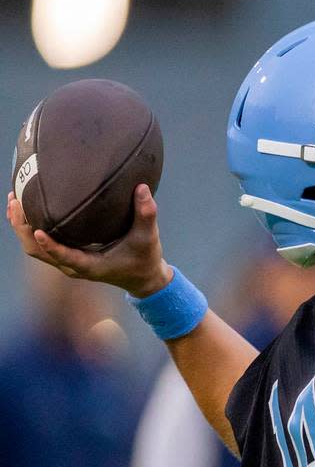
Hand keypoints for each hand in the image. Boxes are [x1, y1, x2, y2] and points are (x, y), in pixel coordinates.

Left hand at [7, 183, 171, 296]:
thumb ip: (146, 214)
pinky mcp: (66, 256)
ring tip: (14, 199)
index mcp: (91, 266)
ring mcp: (67, 262)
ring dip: (20, 227)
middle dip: (22, 228)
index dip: (50, 246)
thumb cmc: (145, 259)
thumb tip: (142, 188)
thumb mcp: (149, 238)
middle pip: (37, 251)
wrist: (143, 278)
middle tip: (16, 201)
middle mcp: (74, 266)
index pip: (65, 257)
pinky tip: (26, 206)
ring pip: (34, 248)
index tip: (38, 230)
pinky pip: (39, 244)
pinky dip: (28, 227)